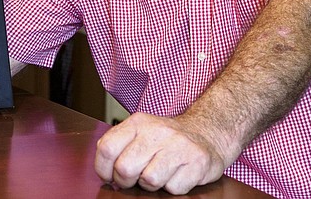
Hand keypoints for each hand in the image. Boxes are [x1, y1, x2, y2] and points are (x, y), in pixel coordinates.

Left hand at [94, 112, 226, 194]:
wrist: (207, 134)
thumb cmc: (166, 140)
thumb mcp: (140, 133)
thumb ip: (119, 145)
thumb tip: (104, 169)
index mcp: (138, 122)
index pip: (107, 148)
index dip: (104, 169)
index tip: (110, 175)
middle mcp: (158, 131)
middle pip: (125, 169)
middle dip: (127, 181)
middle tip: (136, 178)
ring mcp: (179, 146)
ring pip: (149, 180)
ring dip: (152, 185)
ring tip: (159, 174)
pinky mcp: (197, 161)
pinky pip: (174, 188)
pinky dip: (173, 188)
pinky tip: (177, 175)